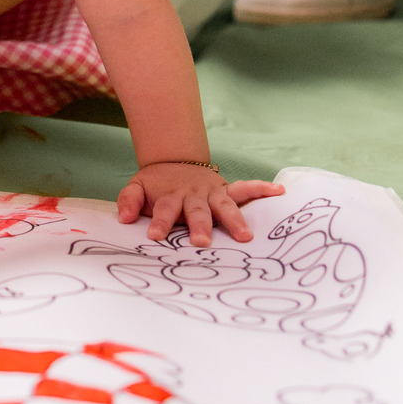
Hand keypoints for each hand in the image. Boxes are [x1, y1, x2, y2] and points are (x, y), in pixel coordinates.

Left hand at [117, 163, 285, 246]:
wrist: (173, 161)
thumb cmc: (157, 186)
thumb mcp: (137, 187)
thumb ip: (129, 200)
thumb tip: (124, 218)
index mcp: (171, 195)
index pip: (164, 210)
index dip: (159, 223)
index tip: (155, 236)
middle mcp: (193, 194)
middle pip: (196, 211)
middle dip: (199, 226)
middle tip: (201, 242)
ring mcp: (212, 192)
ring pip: (224, 205)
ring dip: (234, 220)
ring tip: (245, 236)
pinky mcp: (226, 190)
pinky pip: (246, 189)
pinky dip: (262, 189)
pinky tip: (278, 191)